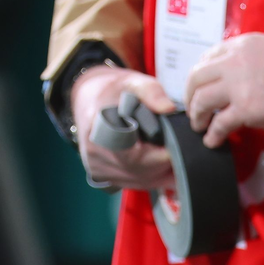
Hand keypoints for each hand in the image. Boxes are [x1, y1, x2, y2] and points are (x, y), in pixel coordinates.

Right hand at [72, 66, 174, 188]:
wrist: (87, 98)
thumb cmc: (113, 90)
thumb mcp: (133, 82)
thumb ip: (152, 92)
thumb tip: (169, 108)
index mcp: (99, 129)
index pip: (136, 158)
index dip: (163, 154)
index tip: (177, 143)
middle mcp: (94, 154)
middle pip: (142, 172)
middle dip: (166, 162)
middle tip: (176, 144)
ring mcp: (95, 168)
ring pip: (140, 181)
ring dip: (159, 171)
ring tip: (164, 149)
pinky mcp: (100, 175)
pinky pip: (133, 183)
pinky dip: (149, 175)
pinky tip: (153, 158)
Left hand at [184, 33, 263, 147]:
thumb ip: (247, 61)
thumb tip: (222, 77)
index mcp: (244, 44)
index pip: (208, 56)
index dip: (200, 76)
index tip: (197, 88)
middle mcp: (237, 60)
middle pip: (196, 77)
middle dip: (189, 96)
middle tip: (192, 110)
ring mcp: (241, 84)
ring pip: (201, 100)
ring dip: (196, 115)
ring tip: (199, 125)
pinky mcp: (247, 108)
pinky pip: (219, 123)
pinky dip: (212, 134)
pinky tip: (212, 140)